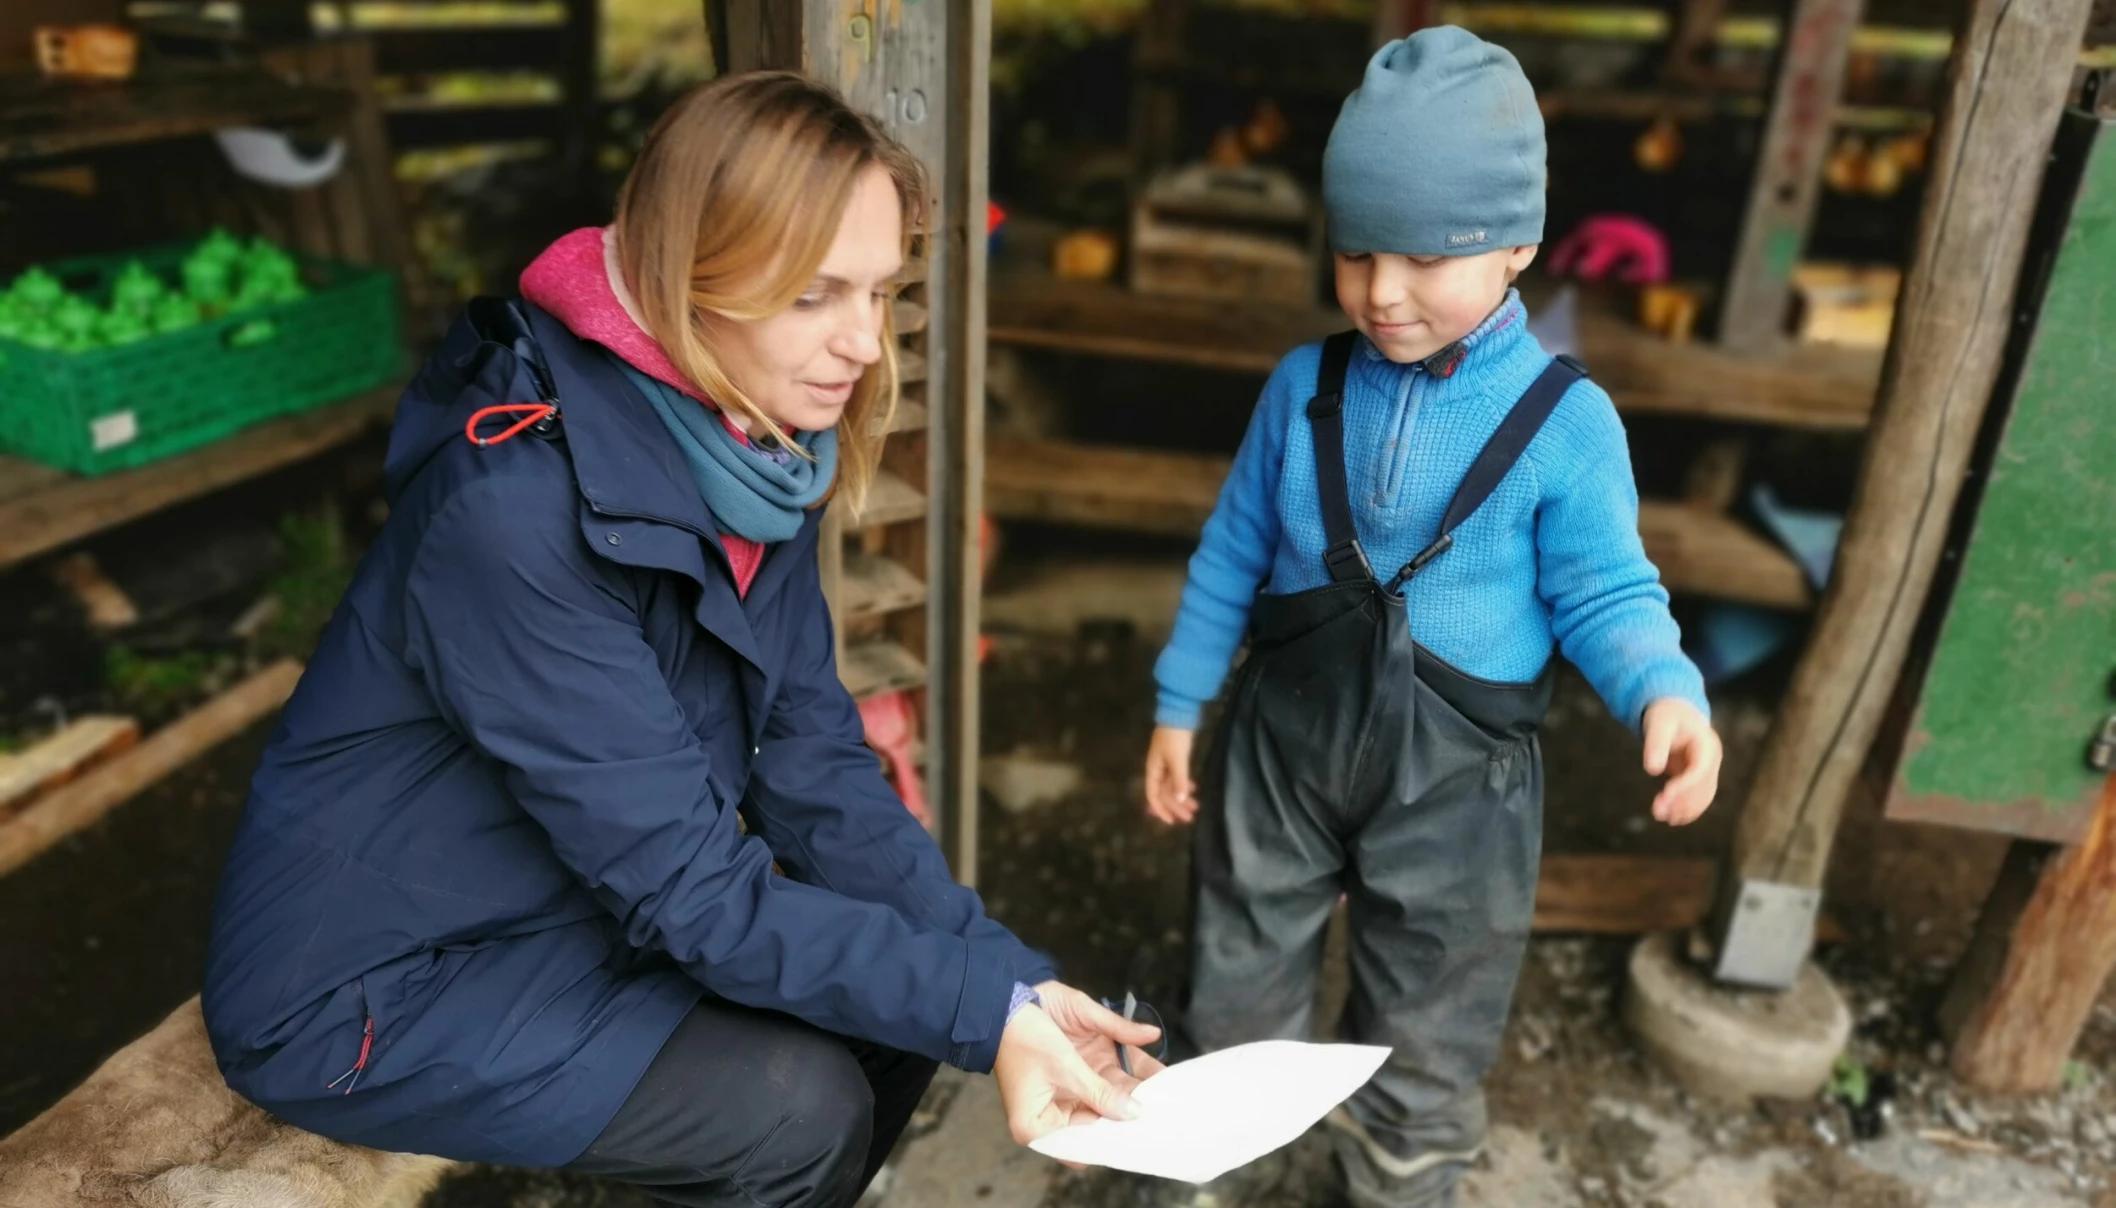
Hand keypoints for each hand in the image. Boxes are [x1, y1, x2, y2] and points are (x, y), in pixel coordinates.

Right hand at [994, 981, 1165, 1145]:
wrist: (1007, 997)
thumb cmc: (1023, 1038)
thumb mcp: (1065, 1068)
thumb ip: (1101, 1092)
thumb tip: (1134, 1113)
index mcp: (1040, 1124)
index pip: (1083, 1144)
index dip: (1112, 1141)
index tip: (1142, 1139)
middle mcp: (1057, 1109)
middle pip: (1100, 1119)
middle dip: (1132, 1113)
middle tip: (1165, 1115)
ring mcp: (1071, 1085)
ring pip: (1112, 1095)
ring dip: (1139, 1091)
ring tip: (1170, 1095)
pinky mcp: (1081, 1064)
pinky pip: (1113, 1073)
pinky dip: (1135, 1070)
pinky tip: (1158, 1075)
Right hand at [1145, 727, 1197, 824]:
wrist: (1178, 713)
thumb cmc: (1175, 737)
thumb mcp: (1178, 759)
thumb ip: (1179, 780)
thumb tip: (1180, 800)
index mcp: (1153, 770)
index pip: (1153, 795)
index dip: (1160, 810)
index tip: (1172, 822)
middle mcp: (1158, 769)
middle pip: (1165, 793)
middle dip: (1176, 806)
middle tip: (1190, 817)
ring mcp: (1167, 764)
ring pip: (1173, 786)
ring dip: (1183, 797)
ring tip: (1196, 807)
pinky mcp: (1176, 758)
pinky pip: (1178, 777)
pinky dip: (1185, 784)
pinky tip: (1194, 789)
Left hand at [1642, 699, 1721, 825]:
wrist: (1675, 712)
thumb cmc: (1666, 715)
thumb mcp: (1658, 724)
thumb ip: (1655, 744)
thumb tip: (1653, 770)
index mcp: (1707, 745)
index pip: (1699, 770)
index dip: (1684, 785)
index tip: (1665, 795)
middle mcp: (1712, 759)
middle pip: (1702, 787)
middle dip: (1681, 801)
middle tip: (1657, 812)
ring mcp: (1708, 770)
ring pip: (1702, 797)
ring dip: (1684, 809)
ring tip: (1661, 817)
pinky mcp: (1699, 777)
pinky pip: (1698, 798)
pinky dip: (1686, 809)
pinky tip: (1672, 818)